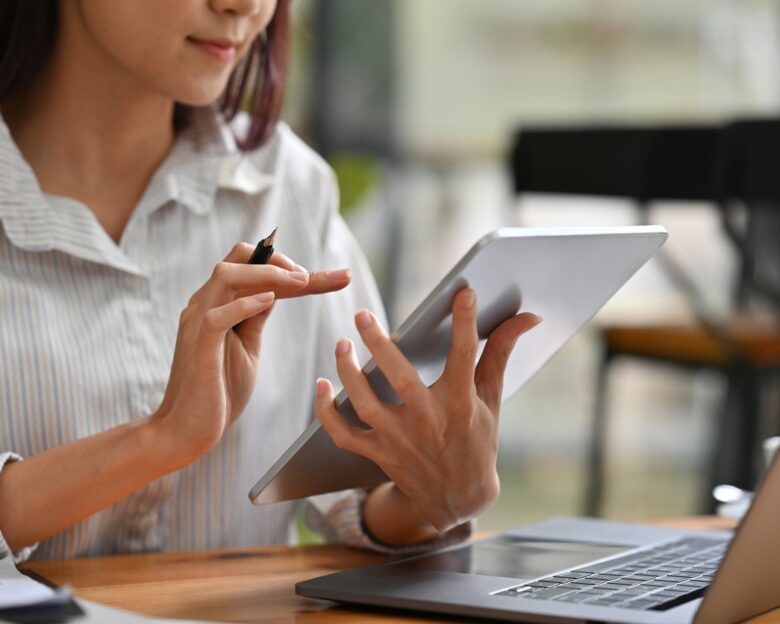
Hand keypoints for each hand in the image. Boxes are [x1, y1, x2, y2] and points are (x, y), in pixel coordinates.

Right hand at [152, 242, 350, 462]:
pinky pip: (217, 316)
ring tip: (301, 282)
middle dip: (280, 260)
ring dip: (267, 273)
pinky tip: (270, 300)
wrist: (188, 430)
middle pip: (238, 258)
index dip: (294, 266)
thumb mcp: (247, 345)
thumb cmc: (219, 390)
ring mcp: (198, 323)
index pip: (253, 266)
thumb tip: (276, 291)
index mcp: (218, 303)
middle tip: (313, 276)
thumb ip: (256, 317)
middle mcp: (205, 304)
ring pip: (226, 275)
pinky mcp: (199, 347)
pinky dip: (245, 304)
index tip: (338, 277)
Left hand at [315, 288, 540, 534]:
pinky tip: (321, 385)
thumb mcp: (491, 397)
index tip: (464, 293)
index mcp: (461, 404)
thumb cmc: (476, 438)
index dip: (466, 324)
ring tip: (342, 344)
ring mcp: (400, 440)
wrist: (459, 498)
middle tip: (362, 315)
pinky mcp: (379, 453)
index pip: (465, 357)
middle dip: (379, 346)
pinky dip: (326, 412)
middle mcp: (429, 421)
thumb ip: (501, 352)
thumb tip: (528, 317)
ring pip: (364, 404)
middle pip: (399, 379)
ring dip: (348, 373)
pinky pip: (344, 433)